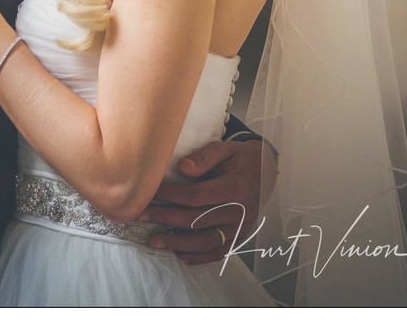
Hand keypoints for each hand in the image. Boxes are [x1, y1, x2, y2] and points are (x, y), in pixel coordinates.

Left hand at [136, 138, 276, 264]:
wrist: (266, 169)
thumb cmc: (240, 157)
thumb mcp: (225, 148)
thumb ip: (204, 157)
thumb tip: (182, 168)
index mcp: (233, 187)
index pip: (195, 196)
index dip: (170, 196)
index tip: (148, 193)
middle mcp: (237, 211)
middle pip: (196, 219)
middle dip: (165, 218)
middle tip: (140, 216)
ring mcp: (239, 227)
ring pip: (205, 241)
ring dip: (178, 244)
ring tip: (155, 241)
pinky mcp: (239, 236)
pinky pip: (218, 251)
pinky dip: (199, 257)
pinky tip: (180, 255)